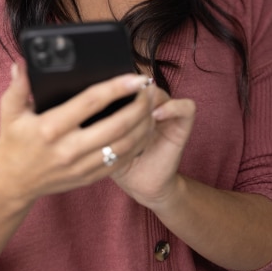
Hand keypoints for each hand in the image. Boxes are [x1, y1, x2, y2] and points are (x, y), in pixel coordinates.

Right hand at [0, 62, 157, 208]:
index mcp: (51, 127)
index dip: (116, 88)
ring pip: (124, 145)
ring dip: (144, 124)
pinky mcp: (89, 177)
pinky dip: (137, 144)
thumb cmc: (14, 140)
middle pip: (116, 125)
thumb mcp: (9, 110)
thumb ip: (17, 85)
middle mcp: (69, 148)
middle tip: (150, 88)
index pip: (91, 102)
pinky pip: (121, 161)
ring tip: (152, 105)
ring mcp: (81, 166)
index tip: (135, 77)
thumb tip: (22, 63)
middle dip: (139, 105)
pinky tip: (144, 129)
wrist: (13, 183)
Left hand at [111, 87, 195, 209]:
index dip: (118, 85)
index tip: (107, 95)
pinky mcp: (182, 125)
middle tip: (124, 104)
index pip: (127, 84)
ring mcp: (167, 115)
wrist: (143, 186)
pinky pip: (186, 107)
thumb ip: (100, 124)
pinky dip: (172, 107)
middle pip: (142, 85)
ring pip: (160, 91)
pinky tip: (156, 116)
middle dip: (132, 92)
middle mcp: (149, 108)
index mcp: (130, 107)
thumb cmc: (123, 164)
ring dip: (149, 98)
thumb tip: (85, 106)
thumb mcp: (106, 142)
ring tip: (139, 111)